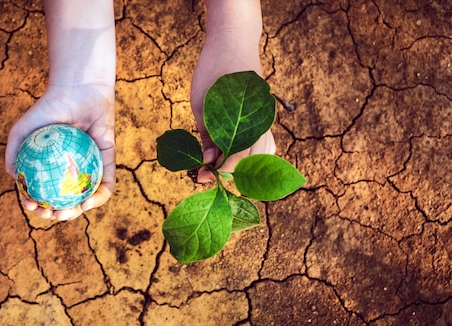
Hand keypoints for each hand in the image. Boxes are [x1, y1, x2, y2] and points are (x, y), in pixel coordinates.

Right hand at [5, 0, 115, 220]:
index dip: (37, 205)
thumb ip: (13, 153)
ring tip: (68, 212)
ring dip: (78, 211)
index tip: (32, 207)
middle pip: (65, 200)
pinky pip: (106, 184)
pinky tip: (88, 201)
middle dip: (58, 215)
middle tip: (52, 214)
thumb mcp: (22, 131)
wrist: (77, 90)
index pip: (44, 193)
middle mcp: (71, 169)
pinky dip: (99, 197)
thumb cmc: (48, 108)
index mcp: (51, 166)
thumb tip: (13, 179)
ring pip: (86, 197)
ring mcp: (90, 166)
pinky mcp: (108, 161)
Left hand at [190, 0, 274, 182]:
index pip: (238, 159)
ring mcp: (267, 120)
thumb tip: (208, 164)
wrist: (234, 41)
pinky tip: (231, 155)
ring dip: (243, 167)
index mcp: (249, 118)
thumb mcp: (201, 105)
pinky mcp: (264, 118)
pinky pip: (264, 145)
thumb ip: (207, 136)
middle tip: (204, 175)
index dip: (218, 172)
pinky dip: (250, 156)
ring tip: (217, 167)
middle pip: (254, 164)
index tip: (200, 177)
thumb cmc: (214, 70)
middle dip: (229, 173)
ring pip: (264, 157)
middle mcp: (264, 123)